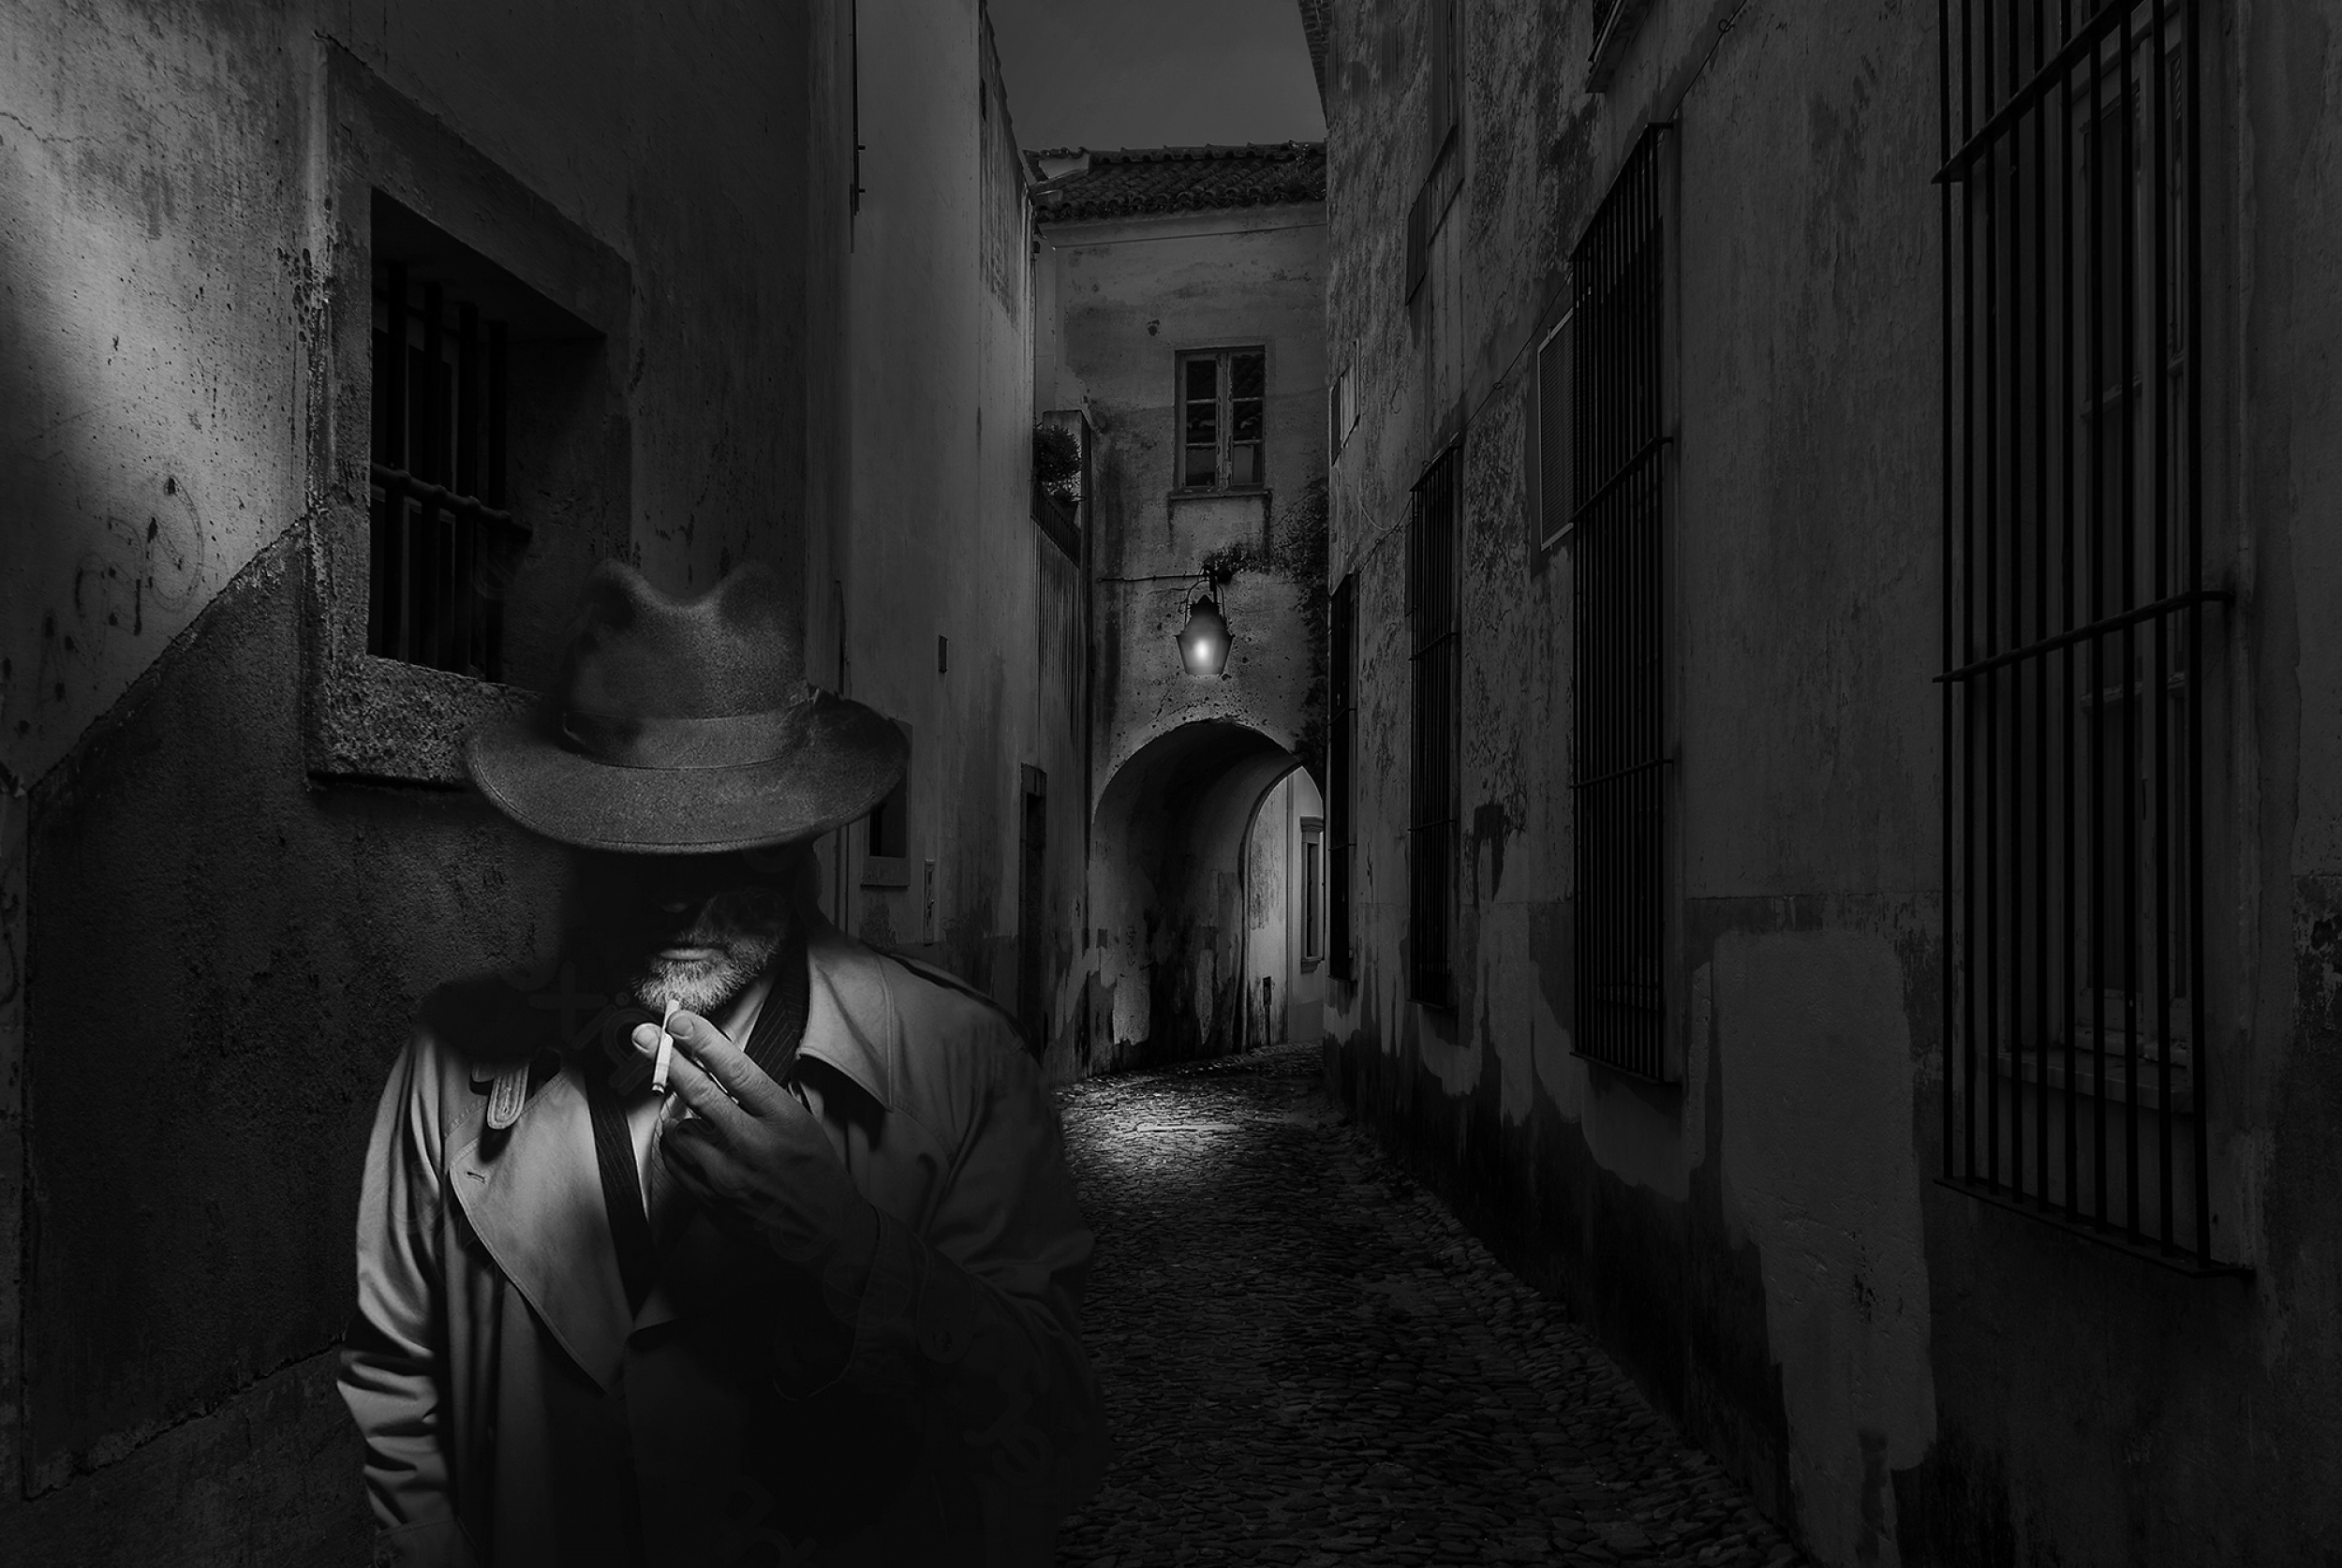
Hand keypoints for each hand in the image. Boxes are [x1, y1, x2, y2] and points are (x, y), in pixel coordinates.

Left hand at [632, 1010, 880, 1286]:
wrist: (824, 1234)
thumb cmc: (815, 1172)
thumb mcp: (802, 1124)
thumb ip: (762, 1099)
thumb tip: (717, 1065)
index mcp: (783, 1121)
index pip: (738, 1072)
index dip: (705, 1043)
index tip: (679, 1021)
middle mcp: (753, 1146)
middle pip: (699, 1095)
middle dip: (667, 1060)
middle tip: (644, 1037)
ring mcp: (728, 1177)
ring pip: (679, 1132)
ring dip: (678, 1116)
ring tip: (694, 1118)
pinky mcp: (710, 1202)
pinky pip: (676, 1163)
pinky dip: (677, 1147)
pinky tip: (688, 1142)